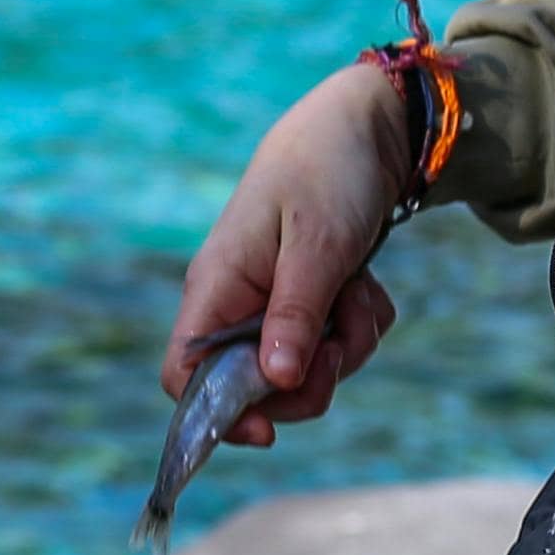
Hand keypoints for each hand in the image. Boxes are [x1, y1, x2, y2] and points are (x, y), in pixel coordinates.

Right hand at [166, 65, 417, 441]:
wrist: (368, 123)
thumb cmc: (331, 170)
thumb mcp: (319, 244)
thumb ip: (294, 315)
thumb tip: (275, 382)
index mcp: (217, 286)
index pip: (185, 376)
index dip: (217, 416)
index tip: (268, 431)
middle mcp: (235, 303)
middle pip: (253, 389)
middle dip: (307, 382)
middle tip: (342, 345)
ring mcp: (271, 304)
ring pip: (302, 372)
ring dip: (344, 346)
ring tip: (359, 293)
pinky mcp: (307, 302)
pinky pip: (332, 345)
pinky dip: (358, 324)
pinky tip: (365, 285)